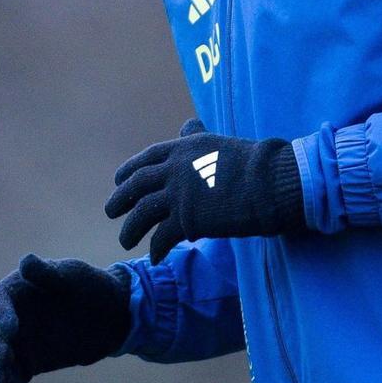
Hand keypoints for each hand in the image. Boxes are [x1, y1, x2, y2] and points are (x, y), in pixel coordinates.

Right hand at [0, 254, 131, 382]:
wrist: (112, 314)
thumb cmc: (91, 286)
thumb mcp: (73, 276)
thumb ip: (48, 274)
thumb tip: (25, 262)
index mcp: (17, 288)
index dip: (0, 314)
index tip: (13, 328)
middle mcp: (9, 316)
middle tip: (6, 360)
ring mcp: (15, 341)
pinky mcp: (25, 363)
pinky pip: (10, 380)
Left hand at [105, 118, 305, 263]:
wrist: (270, 182)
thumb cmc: (254, 163)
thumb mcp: (220, 142)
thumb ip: (198, 138)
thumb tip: (187, 124)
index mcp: (185, 147)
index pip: (148, 157)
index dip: (129, 170)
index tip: (118, 180)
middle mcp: (176, 167)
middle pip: (136, 185)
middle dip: (119, 199)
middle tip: (111, 212)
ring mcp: (179, 194)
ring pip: (141, 213)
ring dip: (130, 230)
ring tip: (125, 242)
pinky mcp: (186, 219)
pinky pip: (161, 238)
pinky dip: (156, 249)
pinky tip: (155, 258)